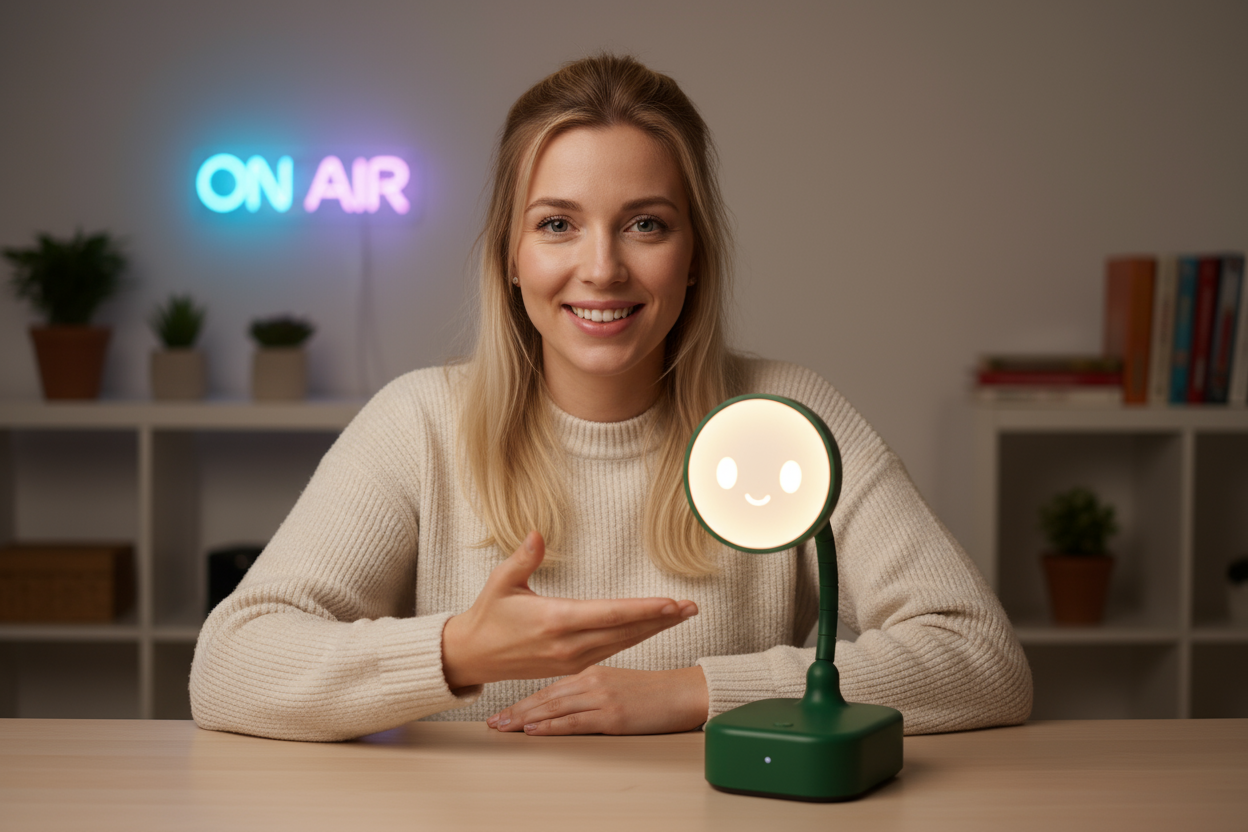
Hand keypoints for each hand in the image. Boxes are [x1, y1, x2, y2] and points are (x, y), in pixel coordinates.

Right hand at [441, 531, 697, 689]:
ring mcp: (571, 660)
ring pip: (621, 644)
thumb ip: (523, 557)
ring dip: (653, 630)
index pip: (609, 614)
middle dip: (661, 620)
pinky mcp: (571, 667)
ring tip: (680, 615)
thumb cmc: (488, 615)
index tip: (670, 603)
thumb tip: (537, 533)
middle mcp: (568, 645)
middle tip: (691, 607)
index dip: (642, 609)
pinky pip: (611, 651)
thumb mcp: (501, 582)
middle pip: (625, 632)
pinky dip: (634, 639)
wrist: (473, 656)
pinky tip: (651, 629)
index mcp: (555, 620)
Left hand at [487, 665, 708, 734]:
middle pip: (546, 698)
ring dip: (526, 719)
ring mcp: (601, 697)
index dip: (525, 700)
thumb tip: (568, 703)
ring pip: (554, 708)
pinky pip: (574, 721)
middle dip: (517, 711)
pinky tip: (534, 731)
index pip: (550, 687)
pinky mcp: (612, 714)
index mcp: (591, 671)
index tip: (504, 711)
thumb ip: (591, 689)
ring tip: (504, 728)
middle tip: (493, 722)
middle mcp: (592, 680)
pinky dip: (551, 726)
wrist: (682, 692)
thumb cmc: (652, 691)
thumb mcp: (616, 682)